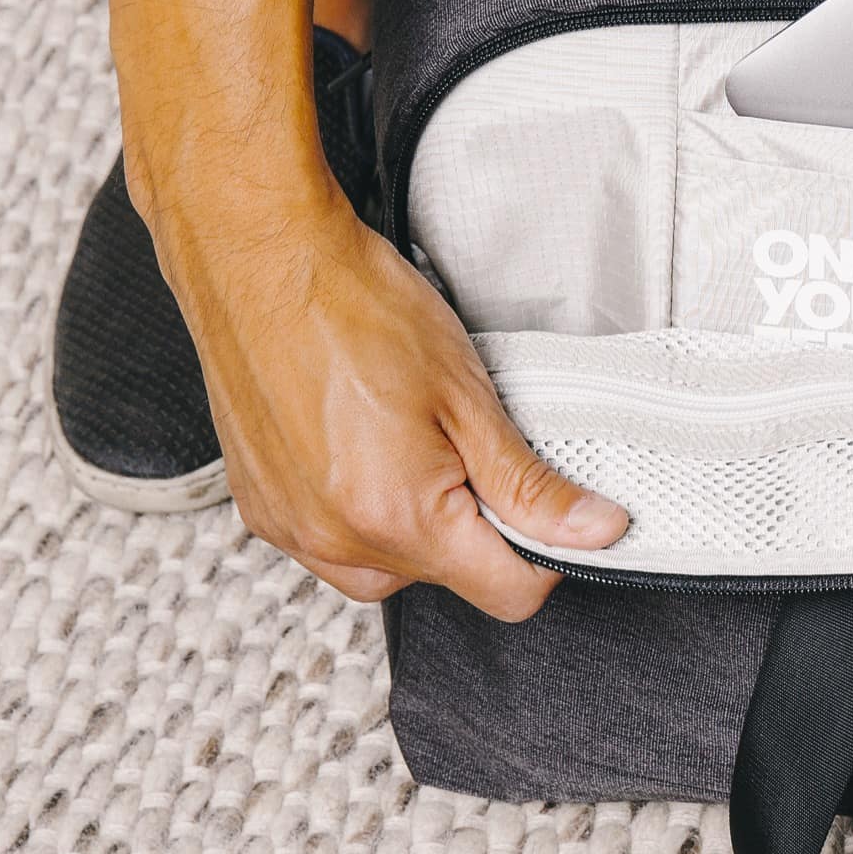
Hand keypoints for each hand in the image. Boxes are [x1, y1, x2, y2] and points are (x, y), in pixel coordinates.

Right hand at [150, 182, 628, 617]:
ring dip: (415, 525)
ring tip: (410, 442)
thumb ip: (531, 483)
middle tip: (467, 445)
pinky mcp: (263, 511)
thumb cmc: (354, 308)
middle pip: (447, 578)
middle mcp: (335, 540)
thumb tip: (593, 530)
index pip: (507, 593)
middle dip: (474, 526)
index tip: (549, 509)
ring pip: (387, 568)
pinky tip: (365, 449)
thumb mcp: (468, 395)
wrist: (260, 260)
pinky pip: (333, 543)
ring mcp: (291, 529)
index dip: (546, 555)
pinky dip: (361, 512)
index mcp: (397, 518)